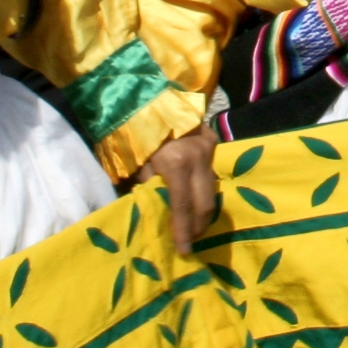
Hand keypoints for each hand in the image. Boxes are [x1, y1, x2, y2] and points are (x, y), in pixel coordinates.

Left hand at [134, 128, 221, 252]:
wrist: (147, 97)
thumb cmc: (134, 132)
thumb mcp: (135, 164)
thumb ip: (149, 188)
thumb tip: (157, 213)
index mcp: (176, 164)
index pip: (183, 207)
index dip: (184, 231)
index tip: (184, 250)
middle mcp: (198, 157)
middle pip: (205, 202)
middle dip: (199, 225)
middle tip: (191, 242)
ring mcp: (209, 148)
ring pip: (212, 188)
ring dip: (203, 209)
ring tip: (193, 225)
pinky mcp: (213, 140)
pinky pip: (211, 172)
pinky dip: (204, 188)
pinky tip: (196, 199)